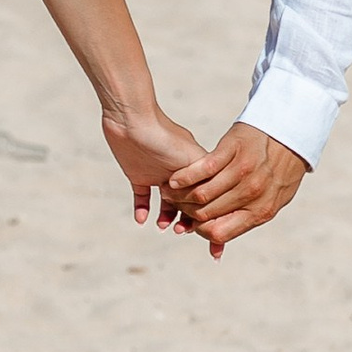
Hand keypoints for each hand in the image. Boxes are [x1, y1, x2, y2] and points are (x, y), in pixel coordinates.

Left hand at [101, 107, 209, 241]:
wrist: (132, 120)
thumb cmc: (165, 136)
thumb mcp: (192, 160)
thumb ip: (206, 179)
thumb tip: (220, 205)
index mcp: (194, 168)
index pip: (205, 195)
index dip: (207, 212)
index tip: (206, 226)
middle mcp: (178, 173)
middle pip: (187, 202)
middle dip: (187, 219)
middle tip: (183, 231)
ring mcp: (158, 174)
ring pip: (166, 203)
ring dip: (166, 217)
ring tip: (163, 226)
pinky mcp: (138, 175)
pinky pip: (141, 198)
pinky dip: (142, 209)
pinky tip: (142, 220)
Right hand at [164, 121, 310, 247]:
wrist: (292, 130)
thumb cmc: (280, 169)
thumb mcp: (274, 199)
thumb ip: (248, 219)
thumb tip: (221, 245)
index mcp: (261, 211)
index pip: (219, 232)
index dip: (200, 230)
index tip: (191, 221)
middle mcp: (252, 194)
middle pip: (206, 213)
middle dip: (186, 212)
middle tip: (175, 205)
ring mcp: (242, 171)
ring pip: (202, 194)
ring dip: (180, 195)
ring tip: (170, 192)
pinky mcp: (233, 150)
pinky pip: (202, 169)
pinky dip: (184, 176)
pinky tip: (175, 179)